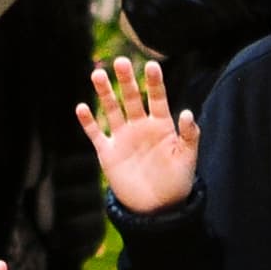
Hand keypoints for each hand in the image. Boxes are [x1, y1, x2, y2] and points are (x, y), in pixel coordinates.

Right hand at [76, 57, 201, 213]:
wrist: (156, 207)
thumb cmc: (177, 181)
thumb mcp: (187, 158)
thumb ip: (189, 135)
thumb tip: (187, 112)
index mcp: (161, 125)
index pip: (157, 98)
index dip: (154, 82)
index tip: (152, 65)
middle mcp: (140, 126)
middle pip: (131, 98)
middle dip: (126, 80)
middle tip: (121, 61)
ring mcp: (122, 138)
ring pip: (111, 109)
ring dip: (104, 93)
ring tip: (98, 74)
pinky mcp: (108, 152)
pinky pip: (96, 133)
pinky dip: (88, 121)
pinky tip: (81, 107)